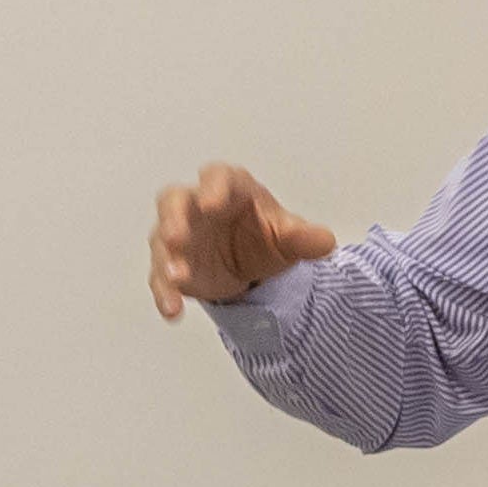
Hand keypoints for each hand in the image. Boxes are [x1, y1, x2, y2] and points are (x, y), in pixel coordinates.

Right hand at [147, 163, 337, 320]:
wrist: (253, 267)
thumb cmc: (264, 237)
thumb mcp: (288, 237)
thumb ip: (304, 238)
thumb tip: (326, 241)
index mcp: (228, 189)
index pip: (216, 178)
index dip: (212, 188)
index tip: (213, 203)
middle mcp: (196, 207)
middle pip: (174, 201)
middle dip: (173, 218)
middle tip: (177, 236)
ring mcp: (180, 236)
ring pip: (162, 240)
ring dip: (167, 259)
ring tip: (177, 277)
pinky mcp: (173, 265)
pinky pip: (161, 278)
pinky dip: (165, 293)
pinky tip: (173, 309)